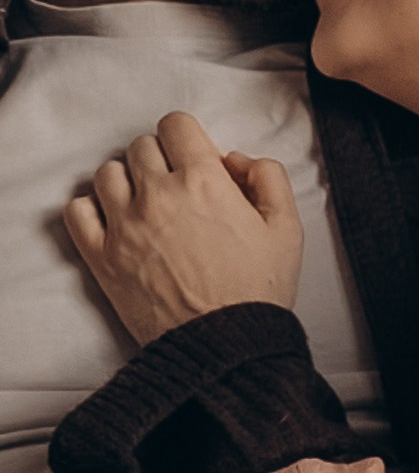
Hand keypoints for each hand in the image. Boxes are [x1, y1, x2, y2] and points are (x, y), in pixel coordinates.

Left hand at [64, 111, 302, 344]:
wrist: (225, 348)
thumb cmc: (256, 291)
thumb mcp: (287, 228)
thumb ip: (268, 177)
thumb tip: (235, 159)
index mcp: (204, 182)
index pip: (176, 125)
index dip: (188, 138)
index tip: (194, 158)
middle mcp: (159, 196)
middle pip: (142, 146)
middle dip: (161, 159)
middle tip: (177, 187)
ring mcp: (125, 226)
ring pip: (107, 172)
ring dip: (126, 180)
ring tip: (145, 203)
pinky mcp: (102, 258)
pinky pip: (77, 211)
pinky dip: (91, 208)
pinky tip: (114, 220)